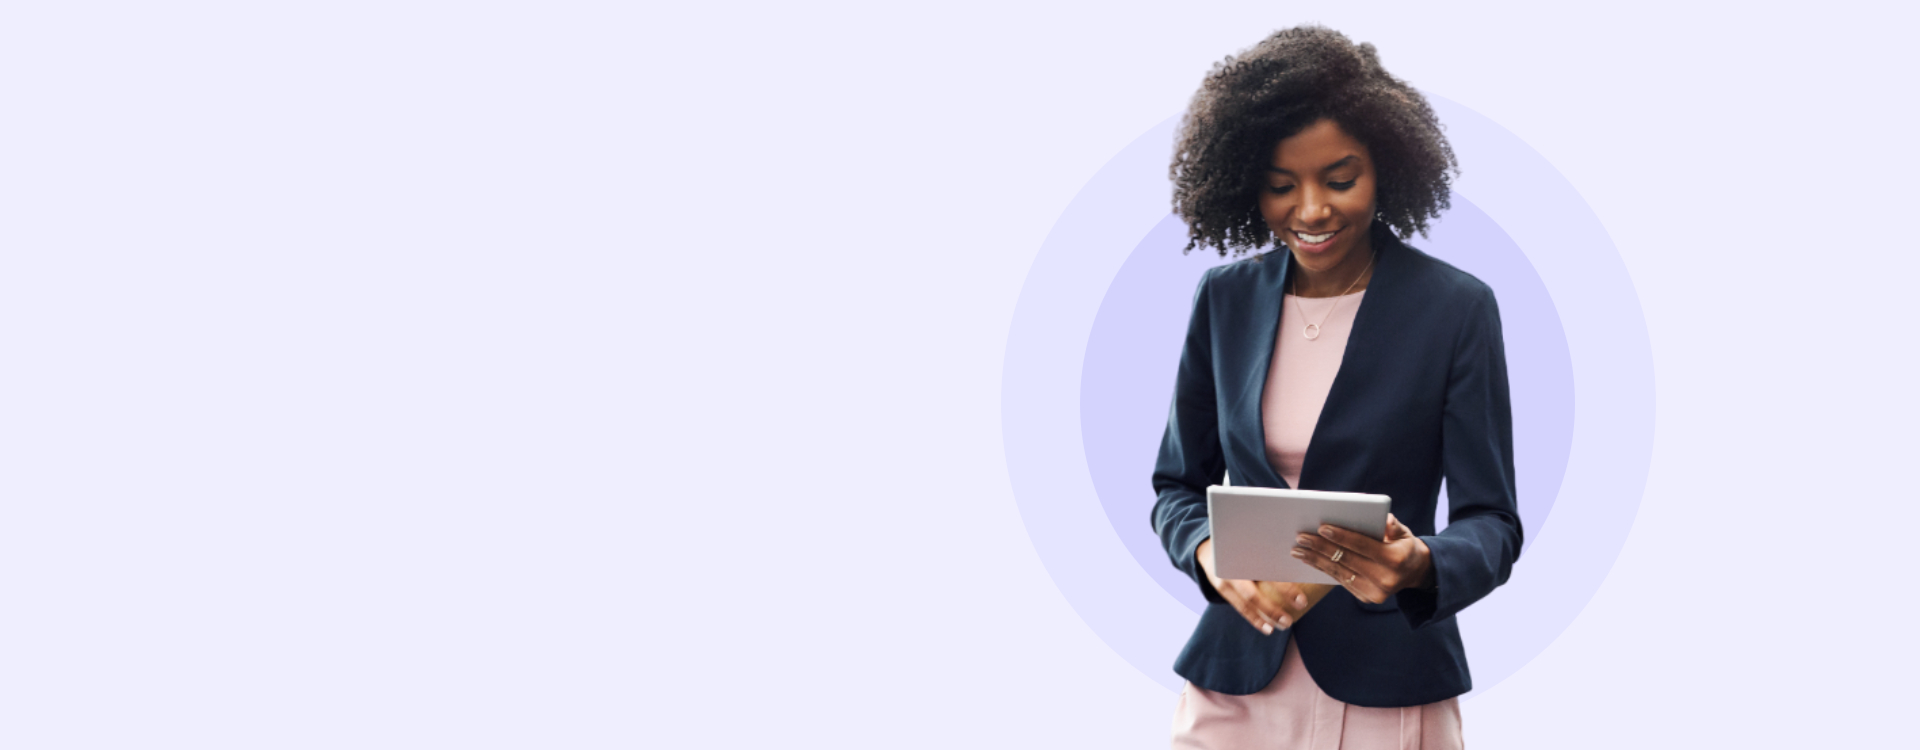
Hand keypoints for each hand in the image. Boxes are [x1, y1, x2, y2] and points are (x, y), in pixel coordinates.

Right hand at [1196, 538, 1333, 634]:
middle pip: (1256, 590)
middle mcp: (1232, 566)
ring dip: (1267, 615)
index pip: (1267, 569)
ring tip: (1286, 624)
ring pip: (1248, 601)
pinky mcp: (1221, 589)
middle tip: (1300, 606)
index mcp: (1243, 550)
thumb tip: (1304, 556)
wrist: (1208, 548)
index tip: (1302, 598)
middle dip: (1277, 601)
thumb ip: (1271, 548)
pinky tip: (1267, 629)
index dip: (1285, 586)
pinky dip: (1254, 619)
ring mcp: (1224, 579)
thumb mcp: (1253, 540)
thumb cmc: (1240, 543)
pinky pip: (1240, 607)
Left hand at [1290, 513, 1434, 603]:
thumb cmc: (1404, 546)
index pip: (1363, 546)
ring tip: (1297, 550)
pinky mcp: (1366, 598)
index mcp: (1395, 559)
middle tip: (1301, 537)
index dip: (1341, 536)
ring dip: (1315, 560)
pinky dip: (1323, 569)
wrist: (1415, 573)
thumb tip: (1385, 521)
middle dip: (1321, 548)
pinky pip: (1340, 581)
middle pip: (1346, 560)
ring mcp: (1375, 593)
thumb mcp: (1405, 533)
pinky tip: (1310, 560)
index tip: (1321, 527)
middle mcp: (1385, 579)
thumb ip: (1394, 525)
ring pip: (1339, 573)